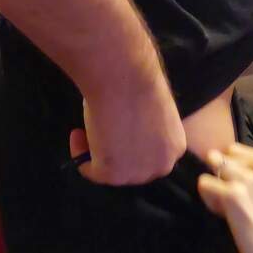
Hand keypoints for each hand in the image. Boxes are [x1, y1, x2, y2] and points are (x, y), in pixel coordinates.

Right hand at [69, 73, 185, 184]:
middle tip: (99, 131)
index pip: (151, 155)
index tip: (116, 128)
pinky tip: (77, 133)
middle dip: (115, 152)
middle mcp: (161, 165)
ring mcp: (137, 173)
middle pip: (134, 168)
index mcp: (175, 147)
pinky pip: (89, 169)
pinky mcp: (112, 173)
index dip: (131, 143)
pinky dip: (79, 153)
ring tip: (86, 129)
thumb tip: (128, 128)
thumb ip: (145, 127)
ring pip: (112, 172)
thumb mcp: (151, 110)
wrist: (125, 78)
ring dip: (96, 152)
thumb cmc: (138, 83)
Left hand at [198, 143, 252, 252]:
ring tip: (228, 204)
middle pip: (222, 158)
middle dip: (222, 174)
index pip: (234, 150)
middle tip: (233, 196)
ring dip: (215, 186)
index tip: (242, 186)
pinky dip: (208, 197)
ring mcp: (247, 179)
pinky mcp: (233, 194)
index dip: (232, 167)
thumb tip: (240, 150)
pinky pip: (204, 183)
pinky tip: (222, 211)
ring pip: (212, 168)